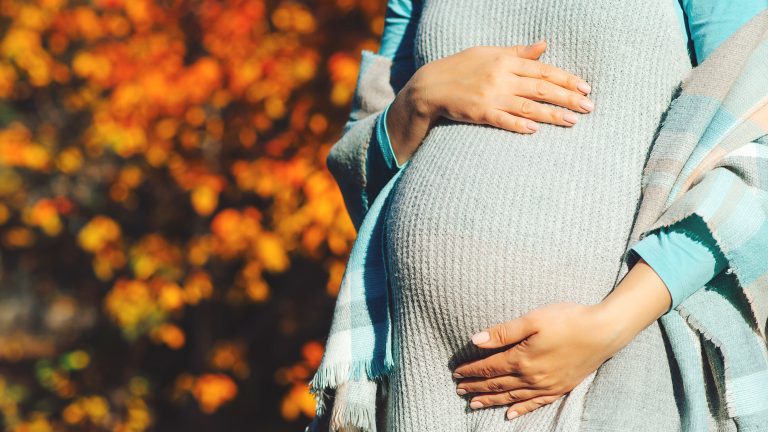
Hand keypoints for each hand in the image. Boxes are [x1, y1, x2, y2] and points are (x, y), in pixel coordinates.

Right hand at [386, 40, 593, 164]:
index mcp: (505, 61)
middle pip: (541, 88)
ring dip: (552, 114)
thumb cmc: (461, 67)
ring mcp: (491, 96)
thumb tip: (544, 45)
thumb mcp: (489, 53)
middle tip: (589, 107)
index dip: (566, 79)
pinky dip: (520, 125)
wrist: (431, 86)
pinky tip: (536, 130)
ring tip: (573, 121)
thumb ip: (518, 52)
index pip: (543, 70)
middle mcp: (501, 77)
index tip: (585, 87)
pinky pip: (503, 120)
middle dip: (567, 98)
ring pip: (528, 106)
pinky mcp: (480, 113)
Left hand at [452, 302, 623, 419]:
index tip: (456, 373)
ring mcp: (547, 386)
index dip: (471, 371)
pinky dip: (520, 410)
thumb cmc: (568, 319)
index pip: (489, 368)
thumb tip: (476, 341)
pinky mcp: (560, 388)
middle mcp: (532, 377)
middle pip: (497, 385)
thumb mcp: (533, 319)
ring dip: (491, 401)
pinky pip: (535, 404)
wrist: (603, 332)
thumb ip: (503, 332)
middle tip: (458, 390)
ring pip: (512, 397)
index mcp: (522, 359)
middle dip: (476, 388)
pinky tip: (509, 414)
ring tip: (473, 404)